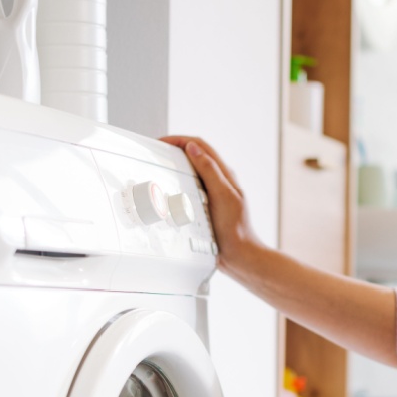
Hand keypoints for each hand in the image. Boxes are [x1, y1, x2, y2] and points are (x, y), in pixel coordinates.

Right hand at [160, 135, 264, 277]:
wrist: (240, 255)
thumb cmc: (235, 229)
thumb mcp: (223, 196)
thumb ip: (210, 171)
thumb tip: (193, 148)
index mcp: (225, 174)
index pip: (201, 146)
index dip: (180, 140)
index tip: (162, 143)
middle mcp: (220, 181)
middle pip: (195, 155)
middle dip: (176, 149)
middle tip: (157, 152)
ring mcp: (214, 193)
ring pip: (192, 171)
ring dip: (177, 164)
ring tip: (160, 166)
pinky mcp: (208, 205)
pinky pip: (191, 187)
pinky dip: (179, 182)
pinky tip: (170, 190)